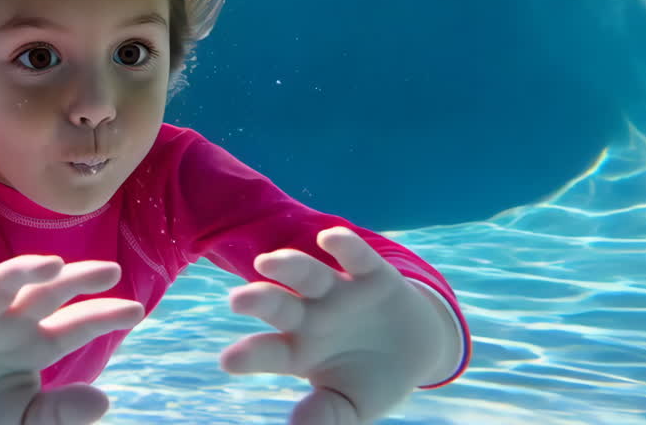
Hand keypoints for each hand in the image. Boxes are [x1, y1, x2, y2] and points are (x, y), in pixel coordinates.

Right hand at [0, 255, 144, 424]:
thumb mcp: (22, 424)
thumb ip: (58, 415)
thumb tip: (103, 399)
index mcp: (34, 345)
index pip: (76, 324)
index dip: (105, 314)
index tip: (137, 310)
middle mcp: (8, 324)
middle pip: (47, 291)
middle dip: (77, 278)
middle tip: (110, 270)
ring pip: (3, 282)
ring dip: (26, 270)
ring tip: (53, 265)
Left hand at [220, 227, 450, 424]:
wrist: (417, 349)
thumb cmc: (370, 379)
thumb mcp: (351, 405)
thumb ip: (327, 415)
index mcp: (297, 350)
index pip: (268, 352)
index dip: (250, 356)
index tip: (228, 362)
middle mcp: (310, 315)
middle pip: (278, 304)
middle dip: (258, 300)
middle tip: (236, 301)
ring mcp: (339, 292)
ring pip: (307, 274)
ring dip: (288, 266)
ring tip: (266, 262)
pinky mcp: (372, 274)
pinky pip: (355, 256)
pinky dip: (344, 245)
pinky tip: (329, 239)